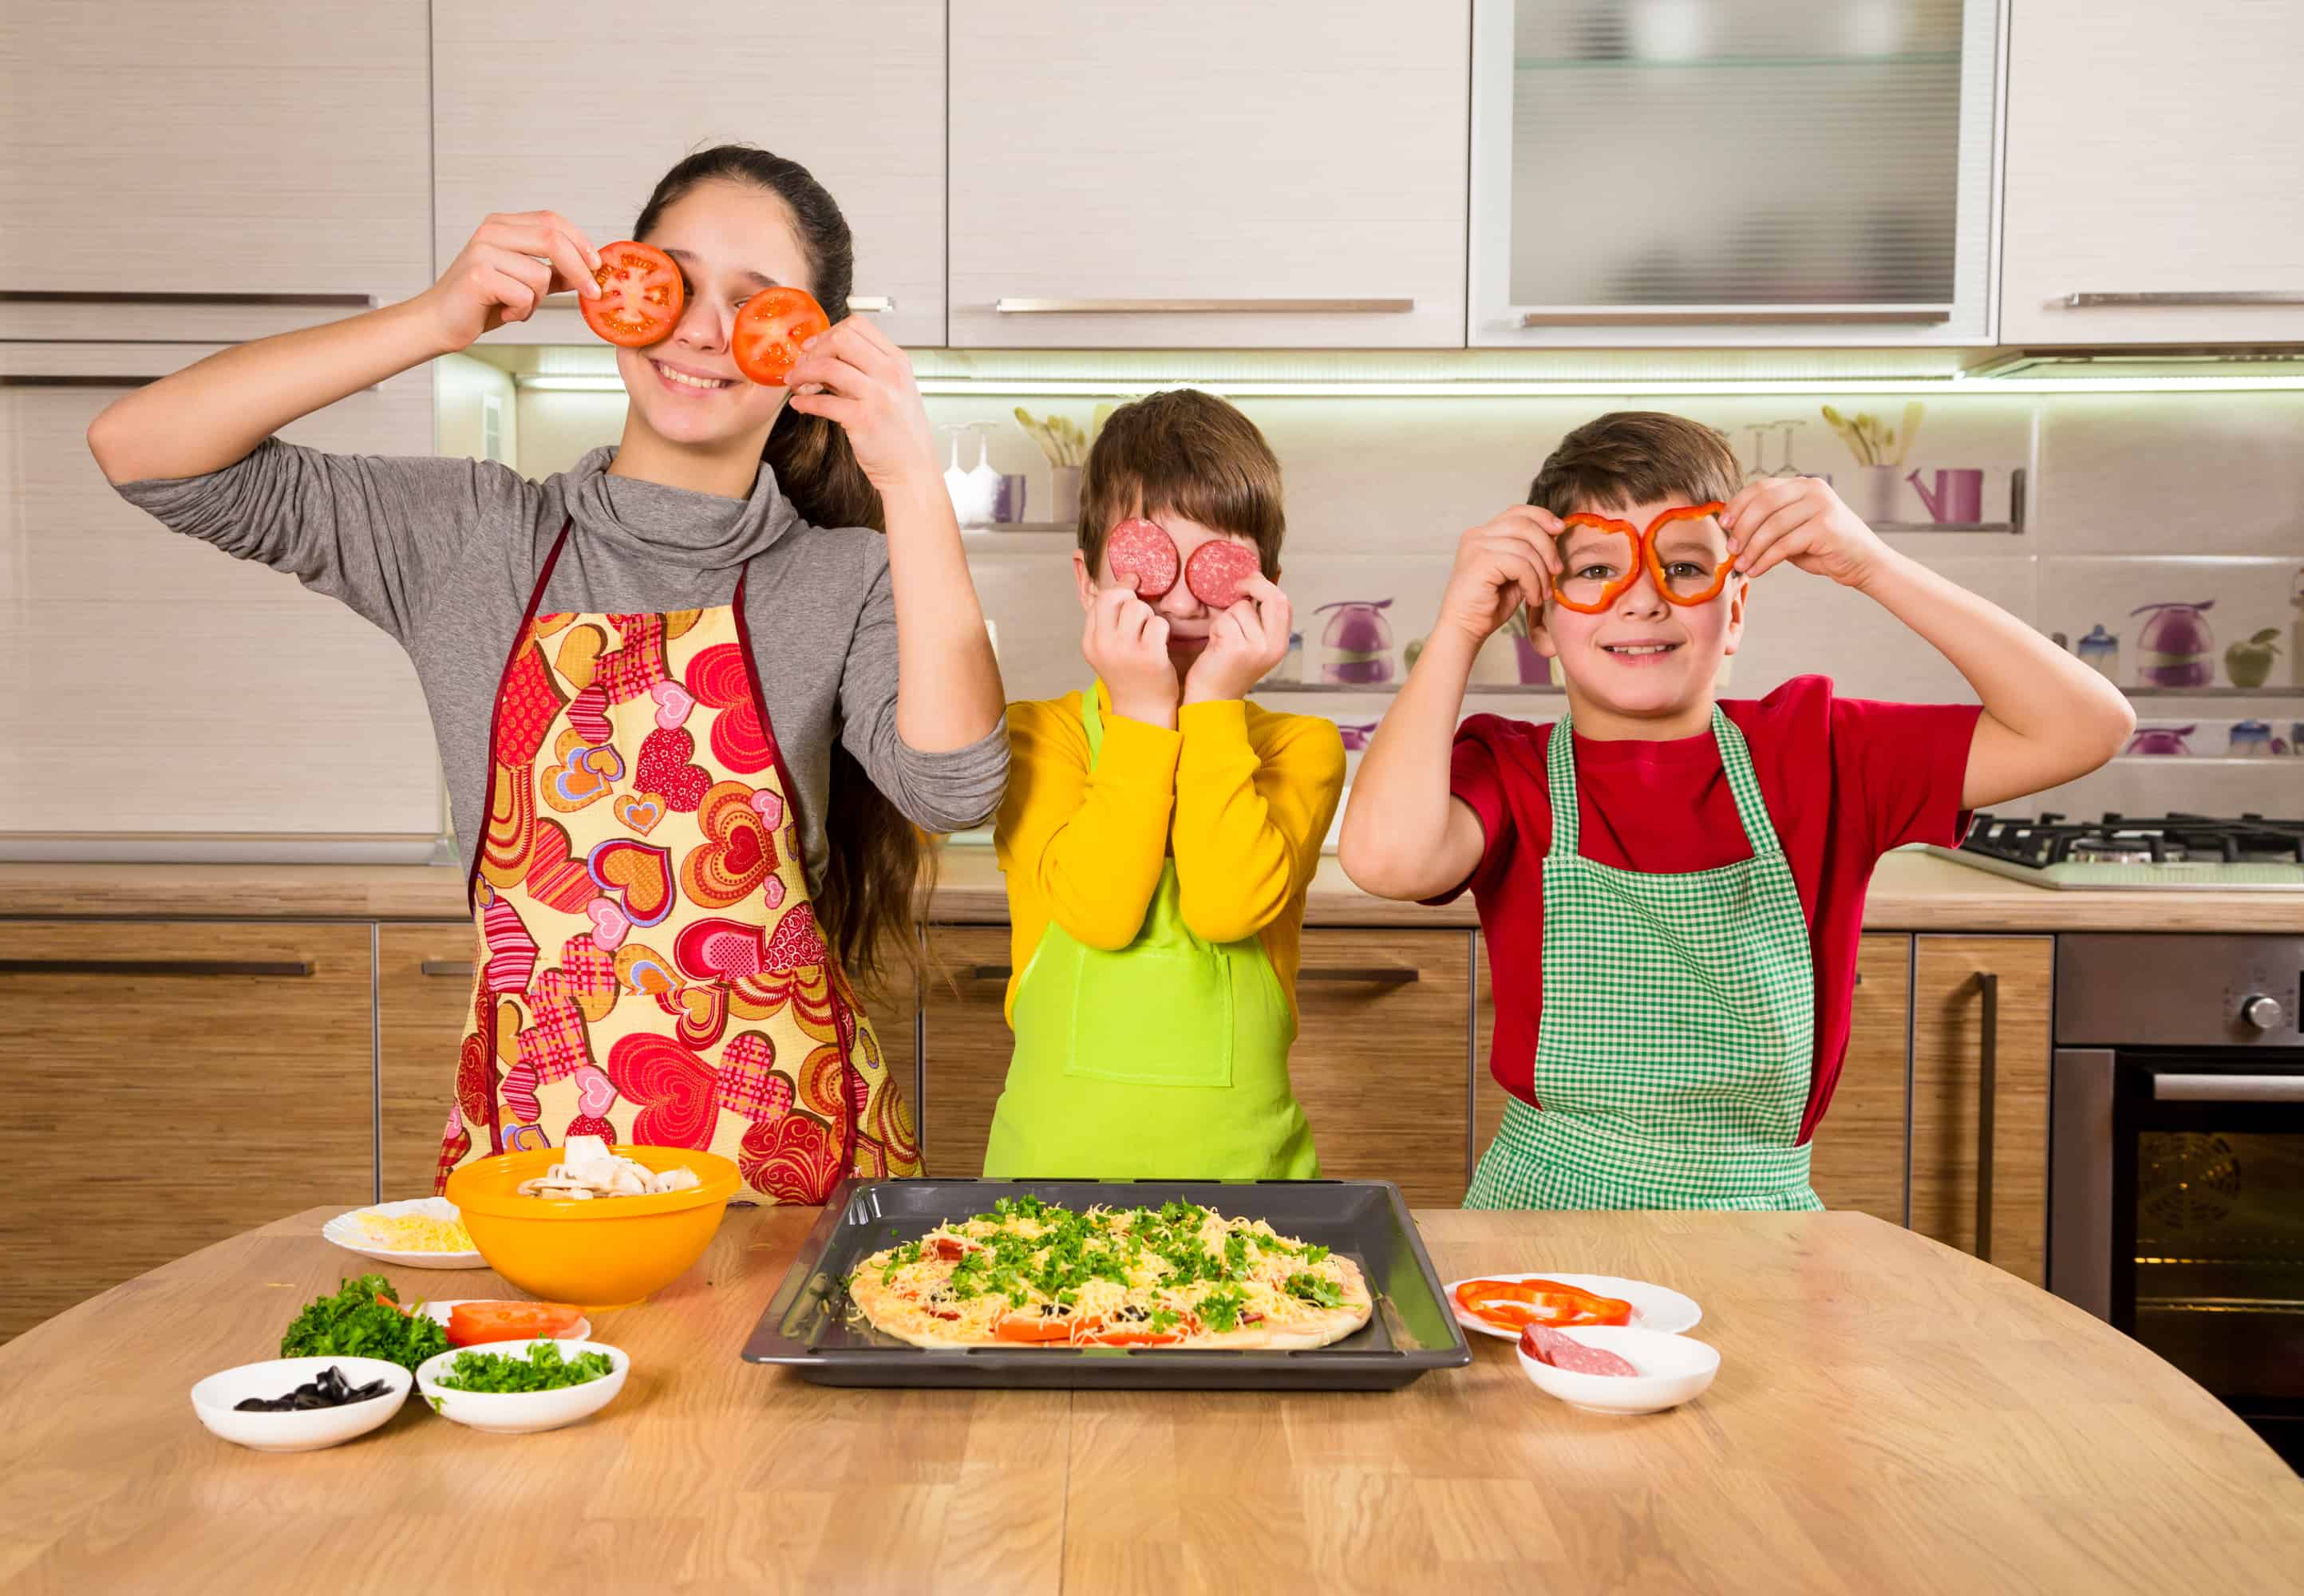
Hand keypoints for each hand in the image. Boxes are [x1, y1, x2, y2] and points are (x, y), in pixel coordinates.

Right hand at [416, 211, 599, 352]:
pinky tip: (505, 313)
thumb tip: (589, 272)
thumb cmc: (480, 302)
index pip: (552, 220)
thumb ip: (553, 273)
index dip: (580, 242)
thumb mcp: (524, 283)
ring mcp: (483, 252)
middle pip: (553, 239)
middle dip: (580, 269)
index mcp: (502, 225)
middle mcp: (491, 232)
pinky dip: (522, 312)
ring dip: (538, 301)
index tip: (597, 266)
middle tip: (592, 292)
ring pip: (540, 275)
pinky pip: (524, 295)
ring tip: (516, 307)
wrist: (440, 321)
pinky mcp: (479, 276)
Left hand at [781, 317, 937, 498]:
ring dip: (802, 373)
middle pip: (841, 338)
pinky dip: (804, 402)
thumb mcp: (893, 391)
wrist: (913, 470)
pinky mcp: (862, 419)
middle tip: (803, 366)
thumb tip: (825, 356)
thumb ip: (864, 371)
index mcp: (897, 362)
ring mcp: (877, 396)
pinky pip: (822, 402)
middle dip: (814, 350)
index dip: (829, 333)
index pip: (858, 325)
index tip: (815, 347)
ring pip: (827, 366)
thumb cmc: (901, 433)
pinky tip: (799, 405)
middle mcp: (890, 374)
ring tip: (796, 384)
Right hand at [1082, 577, 1178, 728]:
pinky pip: (1159, 624)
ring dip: (1150, 616)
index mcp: (1090, 642)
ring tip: (1150, 633)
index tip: (1133, 584)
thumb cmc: (1127, 675)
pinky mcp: (1151, 657)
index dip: (1120, 587)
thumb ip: (1106, 622)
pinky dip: (1164, 630)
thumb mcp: (1105, 650)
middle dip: (1133, 598)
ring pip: (1140, 607)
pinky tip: (1161, 644)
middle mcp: (1104, 645)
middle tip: (1142, 613)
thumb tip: (1123, 584)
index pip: (1101, 599)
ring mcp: (1127, 651)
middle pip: (1118, 597)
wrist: (1142, 711)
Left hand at [1183, 574, 1291, 704]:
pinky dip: (1215, 629)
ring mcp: (1256, 647)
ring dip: (1225, 619)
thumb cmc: (1227, 669)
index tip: (1248, 583)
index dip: (1266, 586)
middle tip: (1236, 586)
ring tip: (1222, 640)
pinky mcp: (1236, 648)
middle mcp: (1274, 646)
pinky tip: (1215, 646)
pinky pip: (1224, 620)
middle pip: (1273, 598)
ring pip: (1240, 609)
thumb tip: (1254, 582)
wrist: (1212, 700)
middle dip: (1252, 585)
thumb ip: (1259, 620)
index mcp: (1280, 643)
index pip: (1283, 603)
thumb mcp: (1254, 644)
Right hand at [1435, 506, 1562, 644]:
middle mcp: (1477, 535)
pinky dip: (1532, 583)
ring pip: (1526, 547)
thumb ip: (1529, 552)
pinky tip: (1531, 598)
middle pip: (1525, 525)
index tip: (1561, 530)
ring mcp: (1476, 546)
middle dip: (1548, 548)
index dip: (1543, 516)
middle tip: (1557, 571)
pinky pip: (1520, 565)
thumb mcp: (1515, 572)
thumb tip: (1555, 535)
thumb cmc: (1489, 605)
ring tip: (1542, 593)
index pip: (1518, 511)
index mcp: (1484, 534)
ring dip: (1541, 573)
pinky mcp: (1479, 562)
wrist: (1464, 629)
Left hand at [1720, 476, 1890, 588]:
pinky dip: (1765, 560)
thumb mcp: (1793, 530)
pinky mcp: (1825, 528)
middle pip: (1763, 504)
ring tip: (1742, 566)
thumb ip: (1769, 525)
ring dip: (1751, 549)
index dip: (1738, 505)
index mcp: (1802, 485)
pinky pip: (1784, 545)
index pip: (1761, 487)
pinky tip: (1757, 570)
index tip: (1724, 525)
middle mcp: (1813, 490)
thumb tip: (1732, 531)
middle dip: (1742, 529)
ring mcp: (1821, 506)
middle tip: (1731, 549)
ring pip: (1772, 526)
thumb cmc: (1825, 548)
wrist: (1864, 563)